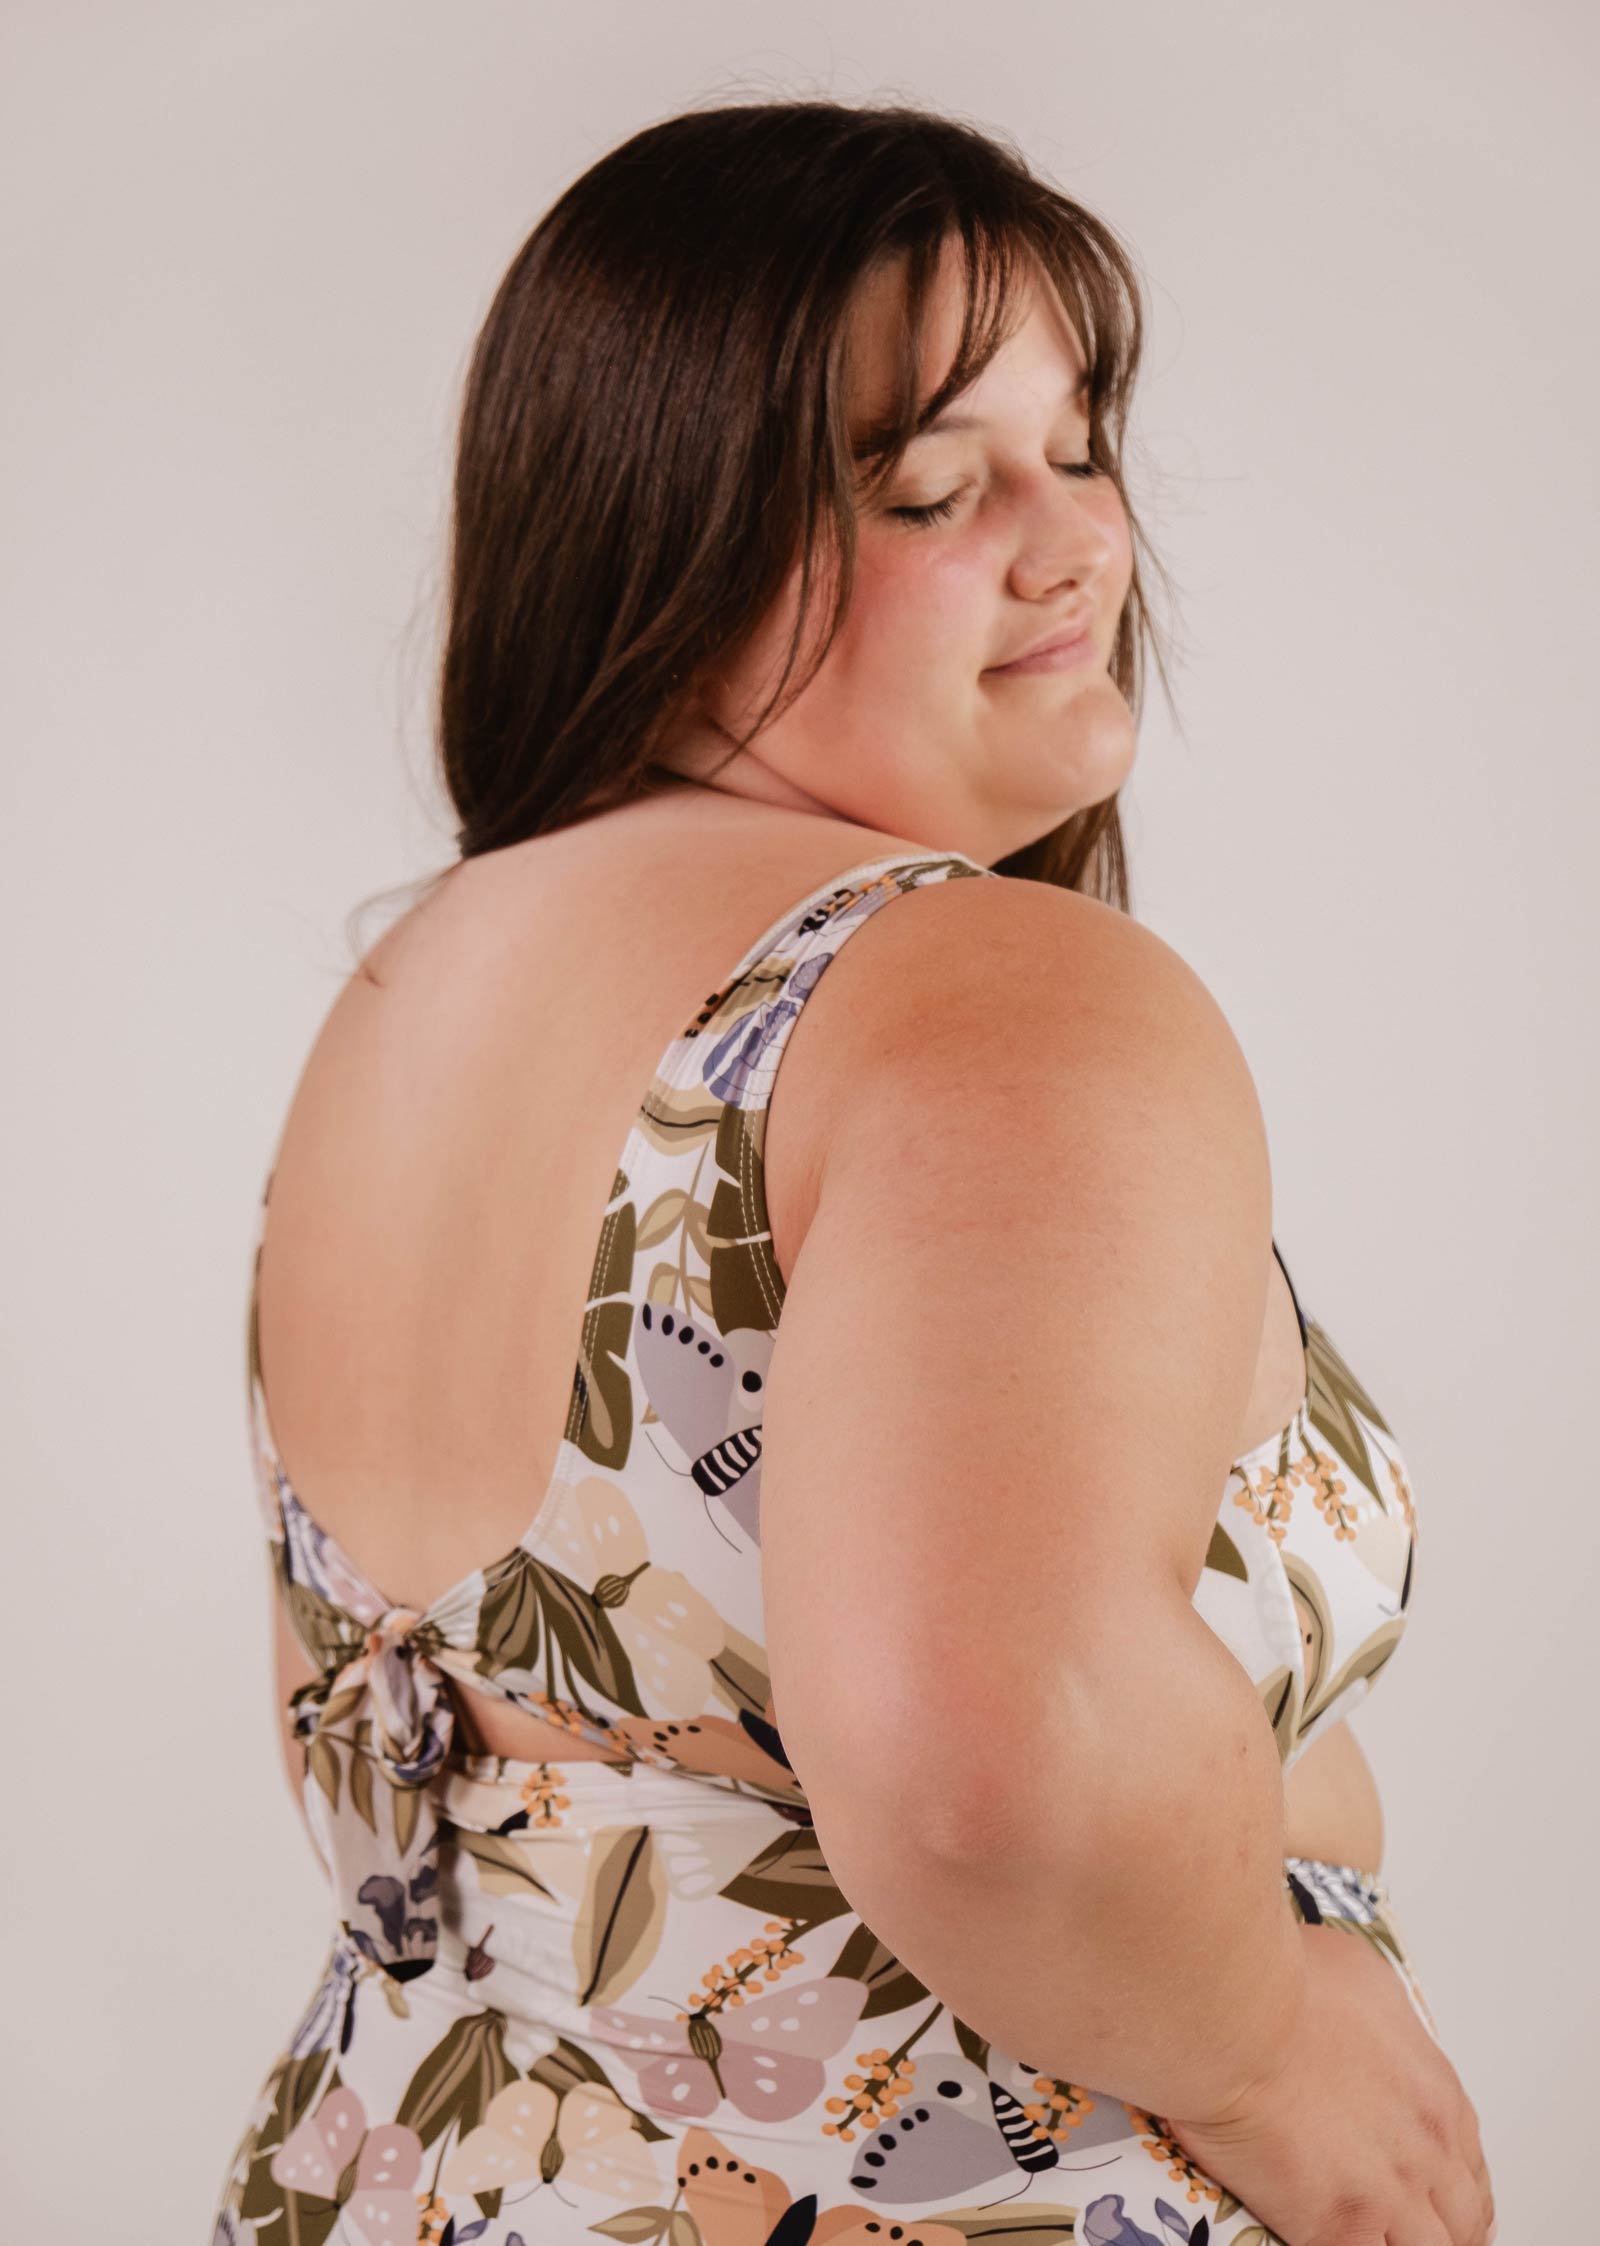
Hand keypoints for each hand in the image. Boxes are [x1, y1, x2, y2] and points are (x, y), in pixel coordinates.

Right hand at [1164, 1922, 1495, 2245]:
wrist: (1238, 2015)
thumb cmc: (1283, 1982)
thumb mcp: (1360, 1975)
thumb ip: (1380, 2016)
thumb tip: (1366, 2017)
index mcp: (1436, 2094)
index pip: (1472, 2164)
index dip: (1460, 2190)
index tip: (1447, 2200)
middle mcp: (1426, 2151)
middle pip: (1463, 2222)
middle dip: (1447, 2232)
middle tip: (1422, 2233)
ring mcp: (1385, 2196)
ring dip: (1405, 2244)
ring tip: (1376, 2236)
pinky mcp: (1336, 2228)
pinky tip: (1334, 2239)